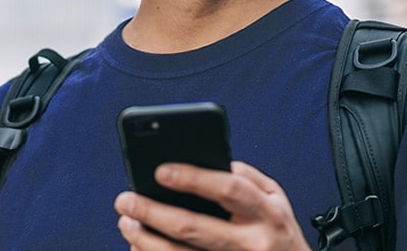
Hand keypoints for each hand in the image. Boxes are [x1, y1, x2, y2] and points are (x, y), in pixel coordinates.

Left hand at [113, 161, 312, 250]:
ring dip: (145, 240)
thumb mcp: (277, 199)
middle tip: (126, 200)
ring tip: (127, 224)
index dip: (193, 178)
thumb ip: (246, 177)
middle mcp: (251, 243)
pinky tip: (139, 247)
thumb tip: (207, 163)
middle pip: (194, 227)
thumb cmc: (280, 235)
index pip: (229, 189)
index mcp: (267, 214)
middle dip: (152, 212)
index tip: (160, 171)